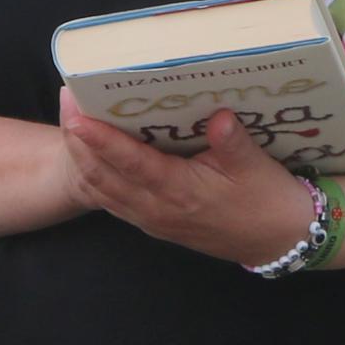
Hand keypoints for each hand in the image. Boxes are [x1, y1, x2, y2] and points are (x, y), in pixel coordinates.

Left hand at [58, 100, 320, 269]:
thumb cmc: (267, 201)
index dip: (101, 139)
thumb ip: (233, 142)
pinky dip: (96, 177)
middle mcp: (158, 209)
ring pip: (103, 190)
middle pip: (103, 177)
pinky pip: (114, 201)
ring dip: (82, 158)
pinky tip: (90, 155)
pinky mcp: (156, 224)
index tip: (77, 114)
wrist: (278, 241)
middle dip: (79, 141)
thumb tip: (219, 116)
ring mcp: (154, 220)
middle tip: (66, 103)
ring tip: (70, 123)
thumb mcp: (256, 167)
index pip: (130, 163)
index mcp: (181, 192)